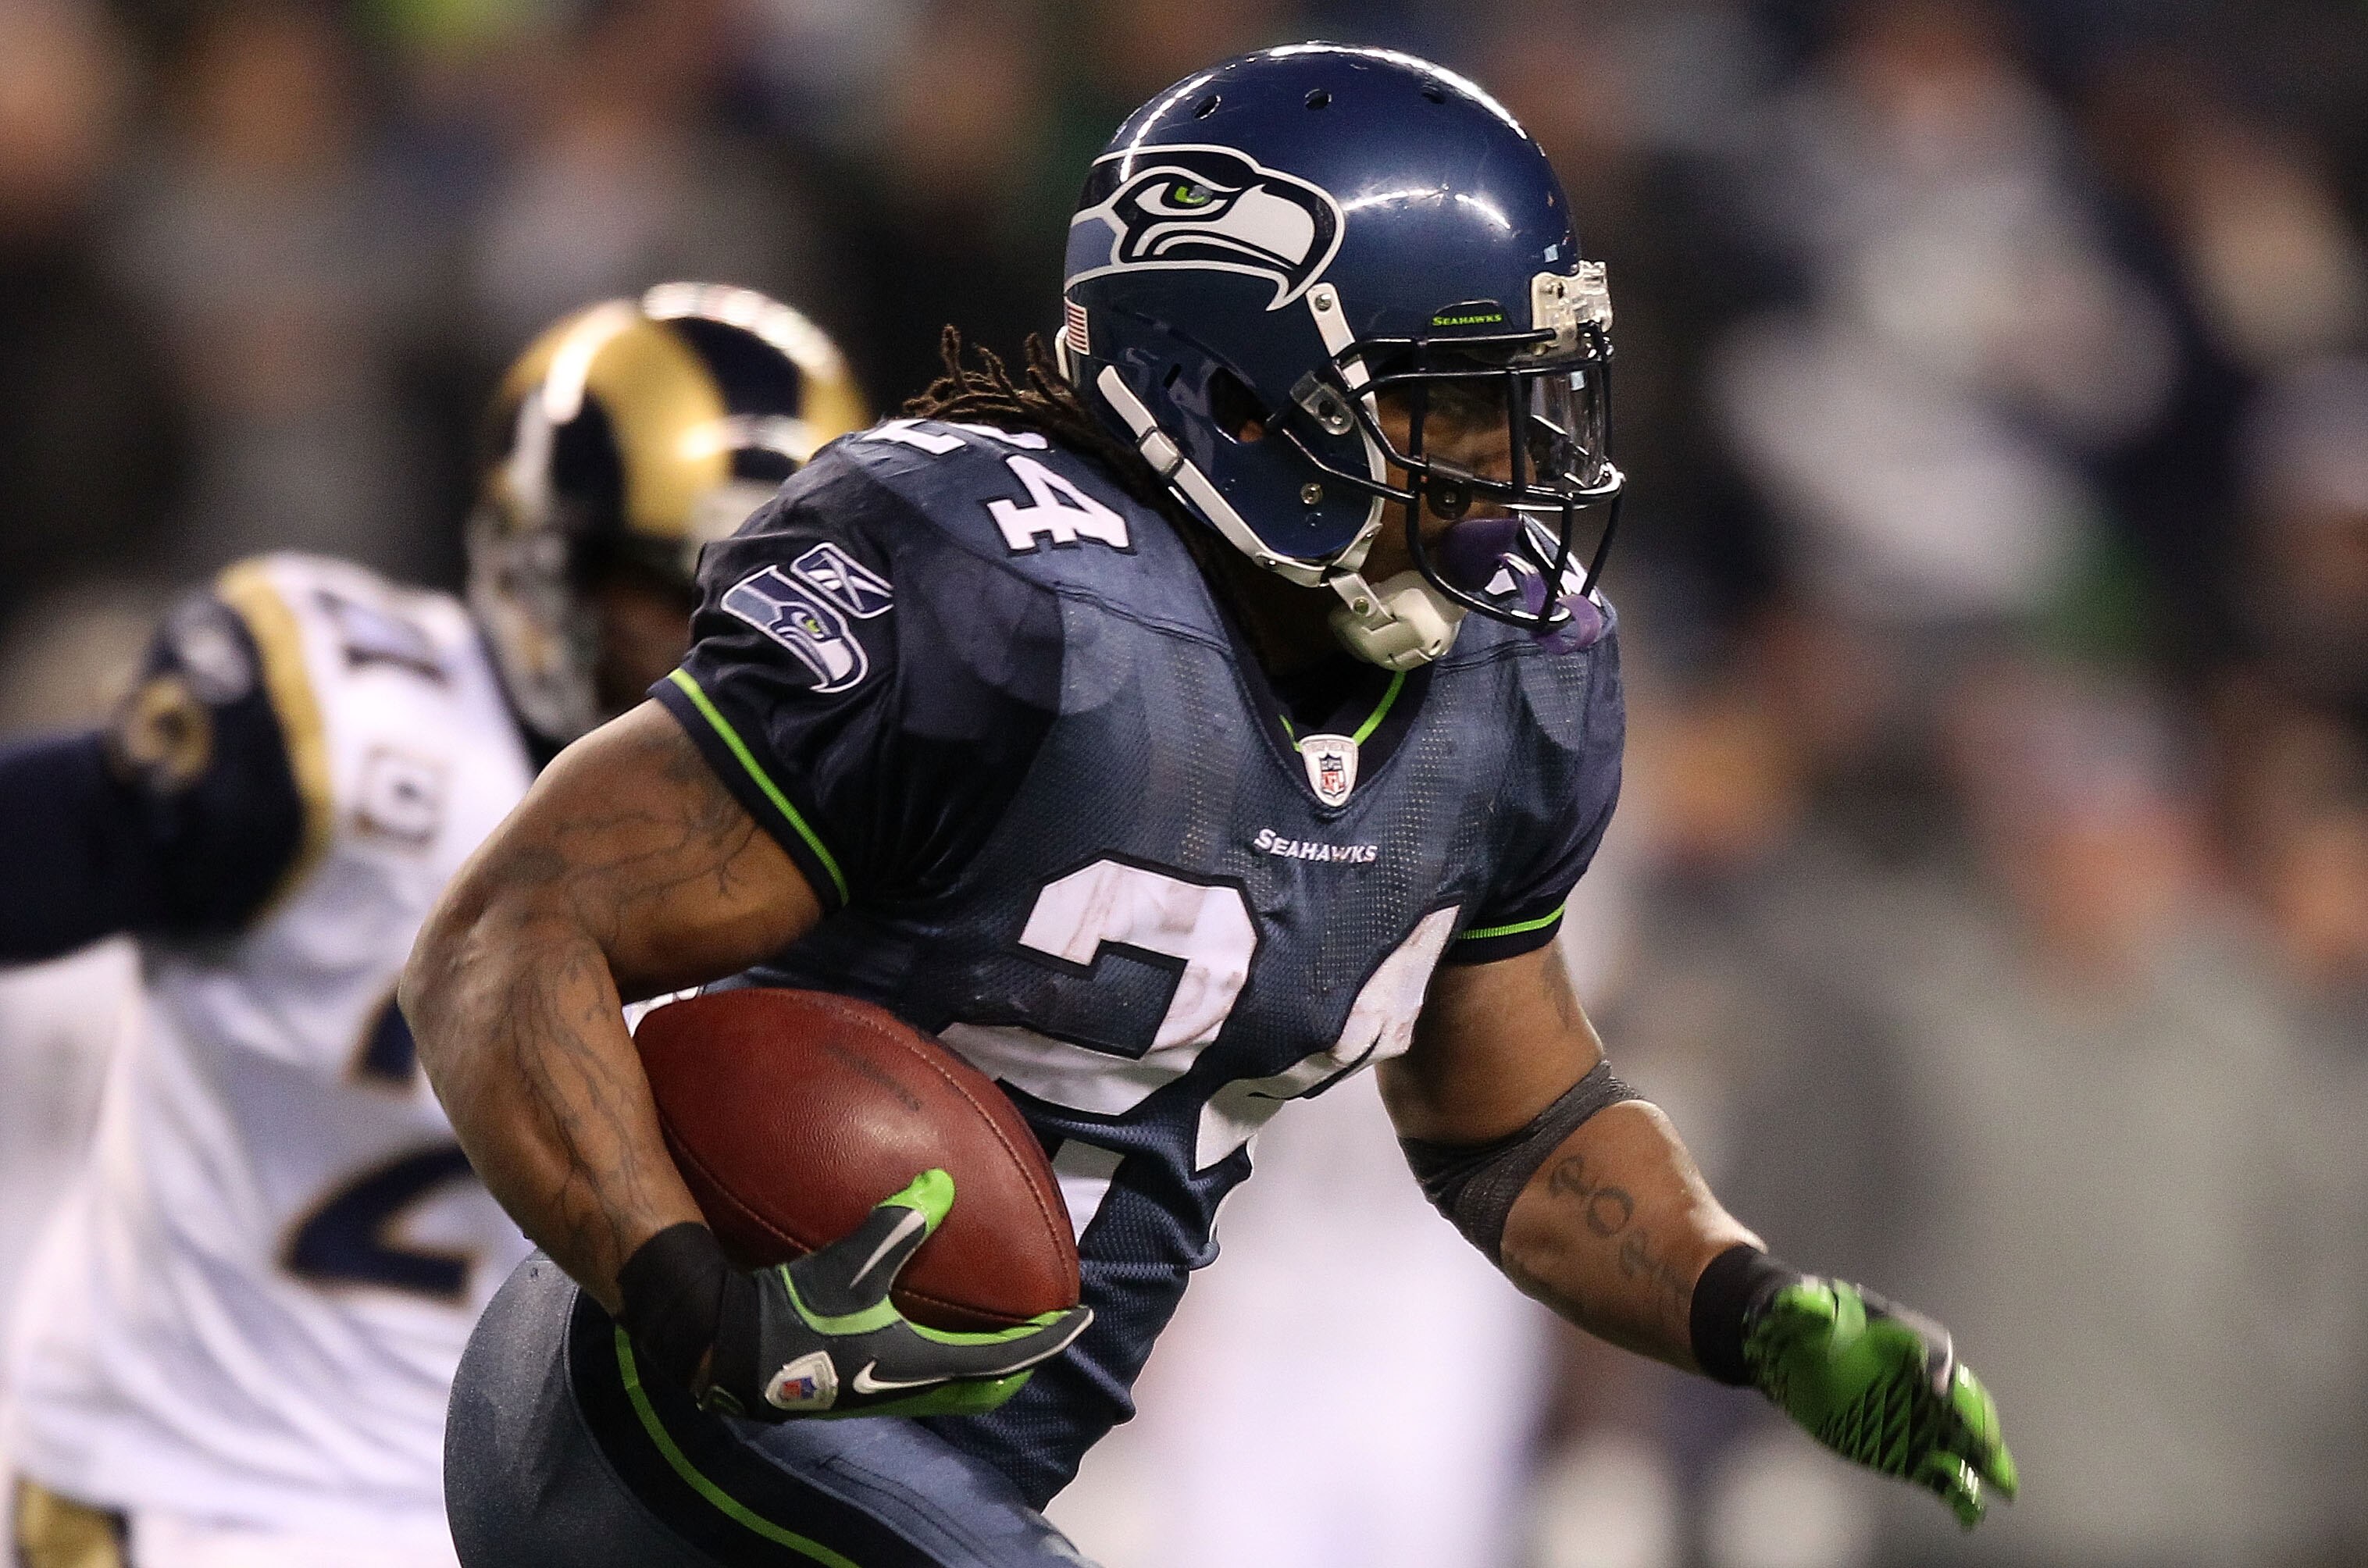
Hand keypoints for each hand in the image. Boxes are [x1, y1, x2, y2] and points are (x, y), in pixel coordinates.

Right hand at [701, 1169, 1090, 1420]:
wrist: (727, 1353)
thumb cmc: (791, 1312)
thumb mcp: (847, 1265)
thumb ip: (898, 1223)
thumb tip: (943, 1181)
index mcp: (921, 1364)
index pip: (1007, 1358)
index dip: (1048, 1339)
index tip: (1078, 1319)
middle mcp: (910, 1387)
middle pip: (986, 1383)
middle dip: (1018, 1360)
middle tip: (1039, 1329)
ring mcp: (883, 1393)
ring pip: (954, 1386)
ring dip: (982, 1362)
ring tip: (992, 1329)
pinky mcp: (857, 1387)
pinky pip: (922, 1377)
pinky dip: (945, 1357)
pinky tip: (921, 1323)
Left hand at [1744, 1278, 2016, 1526]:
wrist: (1797, 1354)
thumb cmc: (1807, 1322)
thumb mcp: (1801, 1307)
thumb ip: (1807, 1307)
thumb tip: (1804, 1303)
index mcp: (1904, 1338)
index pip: (1934, 1350)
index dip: (1937, 1367)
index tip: (1937, 1388)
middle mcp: (1924, 1379)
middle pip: (1963, 1398)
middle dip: (1975, 1419)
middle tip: (1982, 1442)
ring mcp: (1921, 1419)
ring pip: (1965, 1440)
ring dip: (1986, 1461)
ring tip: (2003, 1488)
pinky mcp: (1908, 1453)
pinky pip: (1942, 1475)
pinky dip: (1959, 1493)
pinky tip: (1969, 1515)